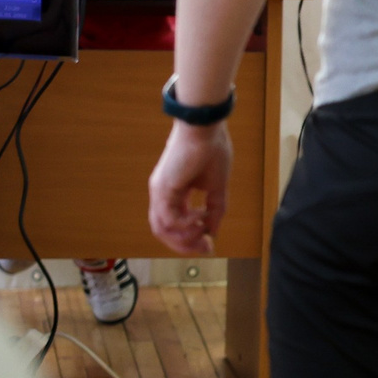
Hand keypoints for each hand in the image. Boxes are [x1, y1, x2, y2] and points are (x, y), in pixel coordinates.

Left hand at [148, 121, 233, 254]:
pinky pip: (168, 218)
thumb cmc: (211, 151)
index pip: (175, 225)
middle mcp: (162, 195)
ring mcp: (159, 192)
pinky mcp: (163, 188)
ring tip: (203, 233)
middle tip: (206, 248)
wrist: (205, 128)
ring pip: (161, 228)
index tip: (210, 245)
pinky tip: (201, 217)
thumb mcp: (218, 187)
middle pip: (164, 232)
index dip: (191, 238)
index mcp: (174, 194)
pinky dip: (185, 224)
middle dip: (185, 245)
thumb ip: (215, 210)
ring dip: (183, 238)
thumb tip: (214, 232)